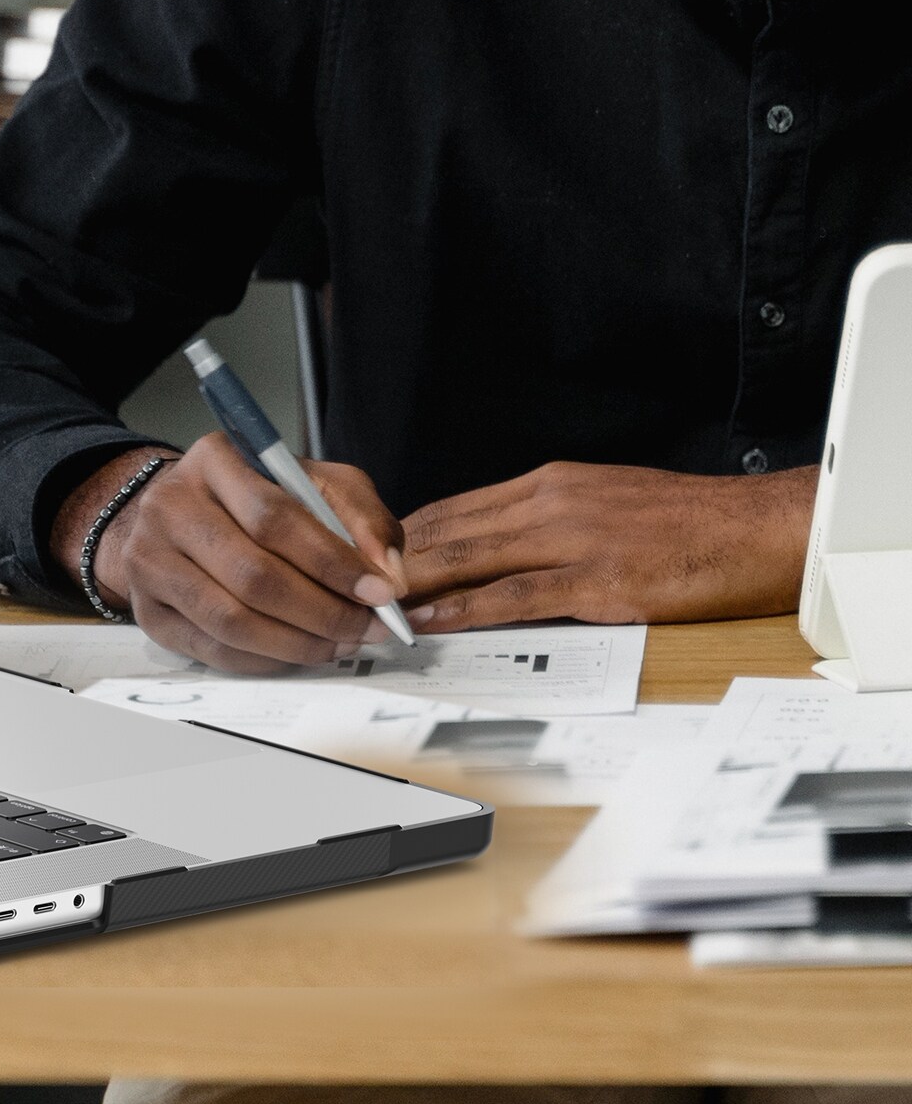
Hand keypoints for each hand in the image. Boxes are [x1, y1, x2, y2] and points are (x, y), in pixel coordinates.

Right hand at [50, 435, 409, 672]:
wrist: (182, 515)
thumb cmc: (259, 499)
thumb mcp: (318, 483)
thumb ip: (362, 519)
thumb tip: (387, 576)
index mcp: (214, 461)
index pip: (273, 517)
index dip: (332, 561)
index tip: (380, 592)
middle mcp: (169, 505)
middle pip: (252, 574)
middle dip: (323, 611)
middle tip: (369, 628)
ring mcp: (149, 559)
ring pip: (231, 620)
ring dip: (299, 643)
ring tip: (341, 643)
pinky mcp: (147, 610)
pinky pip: (213, 651)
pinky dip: (267, 660)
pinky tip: (300, 651)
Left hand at [399, 460, 818, 631]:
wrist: (756, 528)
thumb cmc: (688, 522)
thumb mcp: (603, 501)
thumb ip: (548, 519)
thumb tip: (500, 543)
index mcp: (548, 484)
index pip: (453, 508)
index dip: (403, 536)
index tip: (368, 559)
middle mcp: (549, 503)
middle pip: (448, 530)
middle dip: (392, 560)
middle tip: (348, 586)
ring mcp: (570, 540)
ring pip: (469, 558)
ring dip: (414, 584)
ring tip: (370, 606)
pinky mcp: (598, 581)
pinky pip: (516, 595)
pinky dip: (465, 608)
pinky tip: (433, 620)